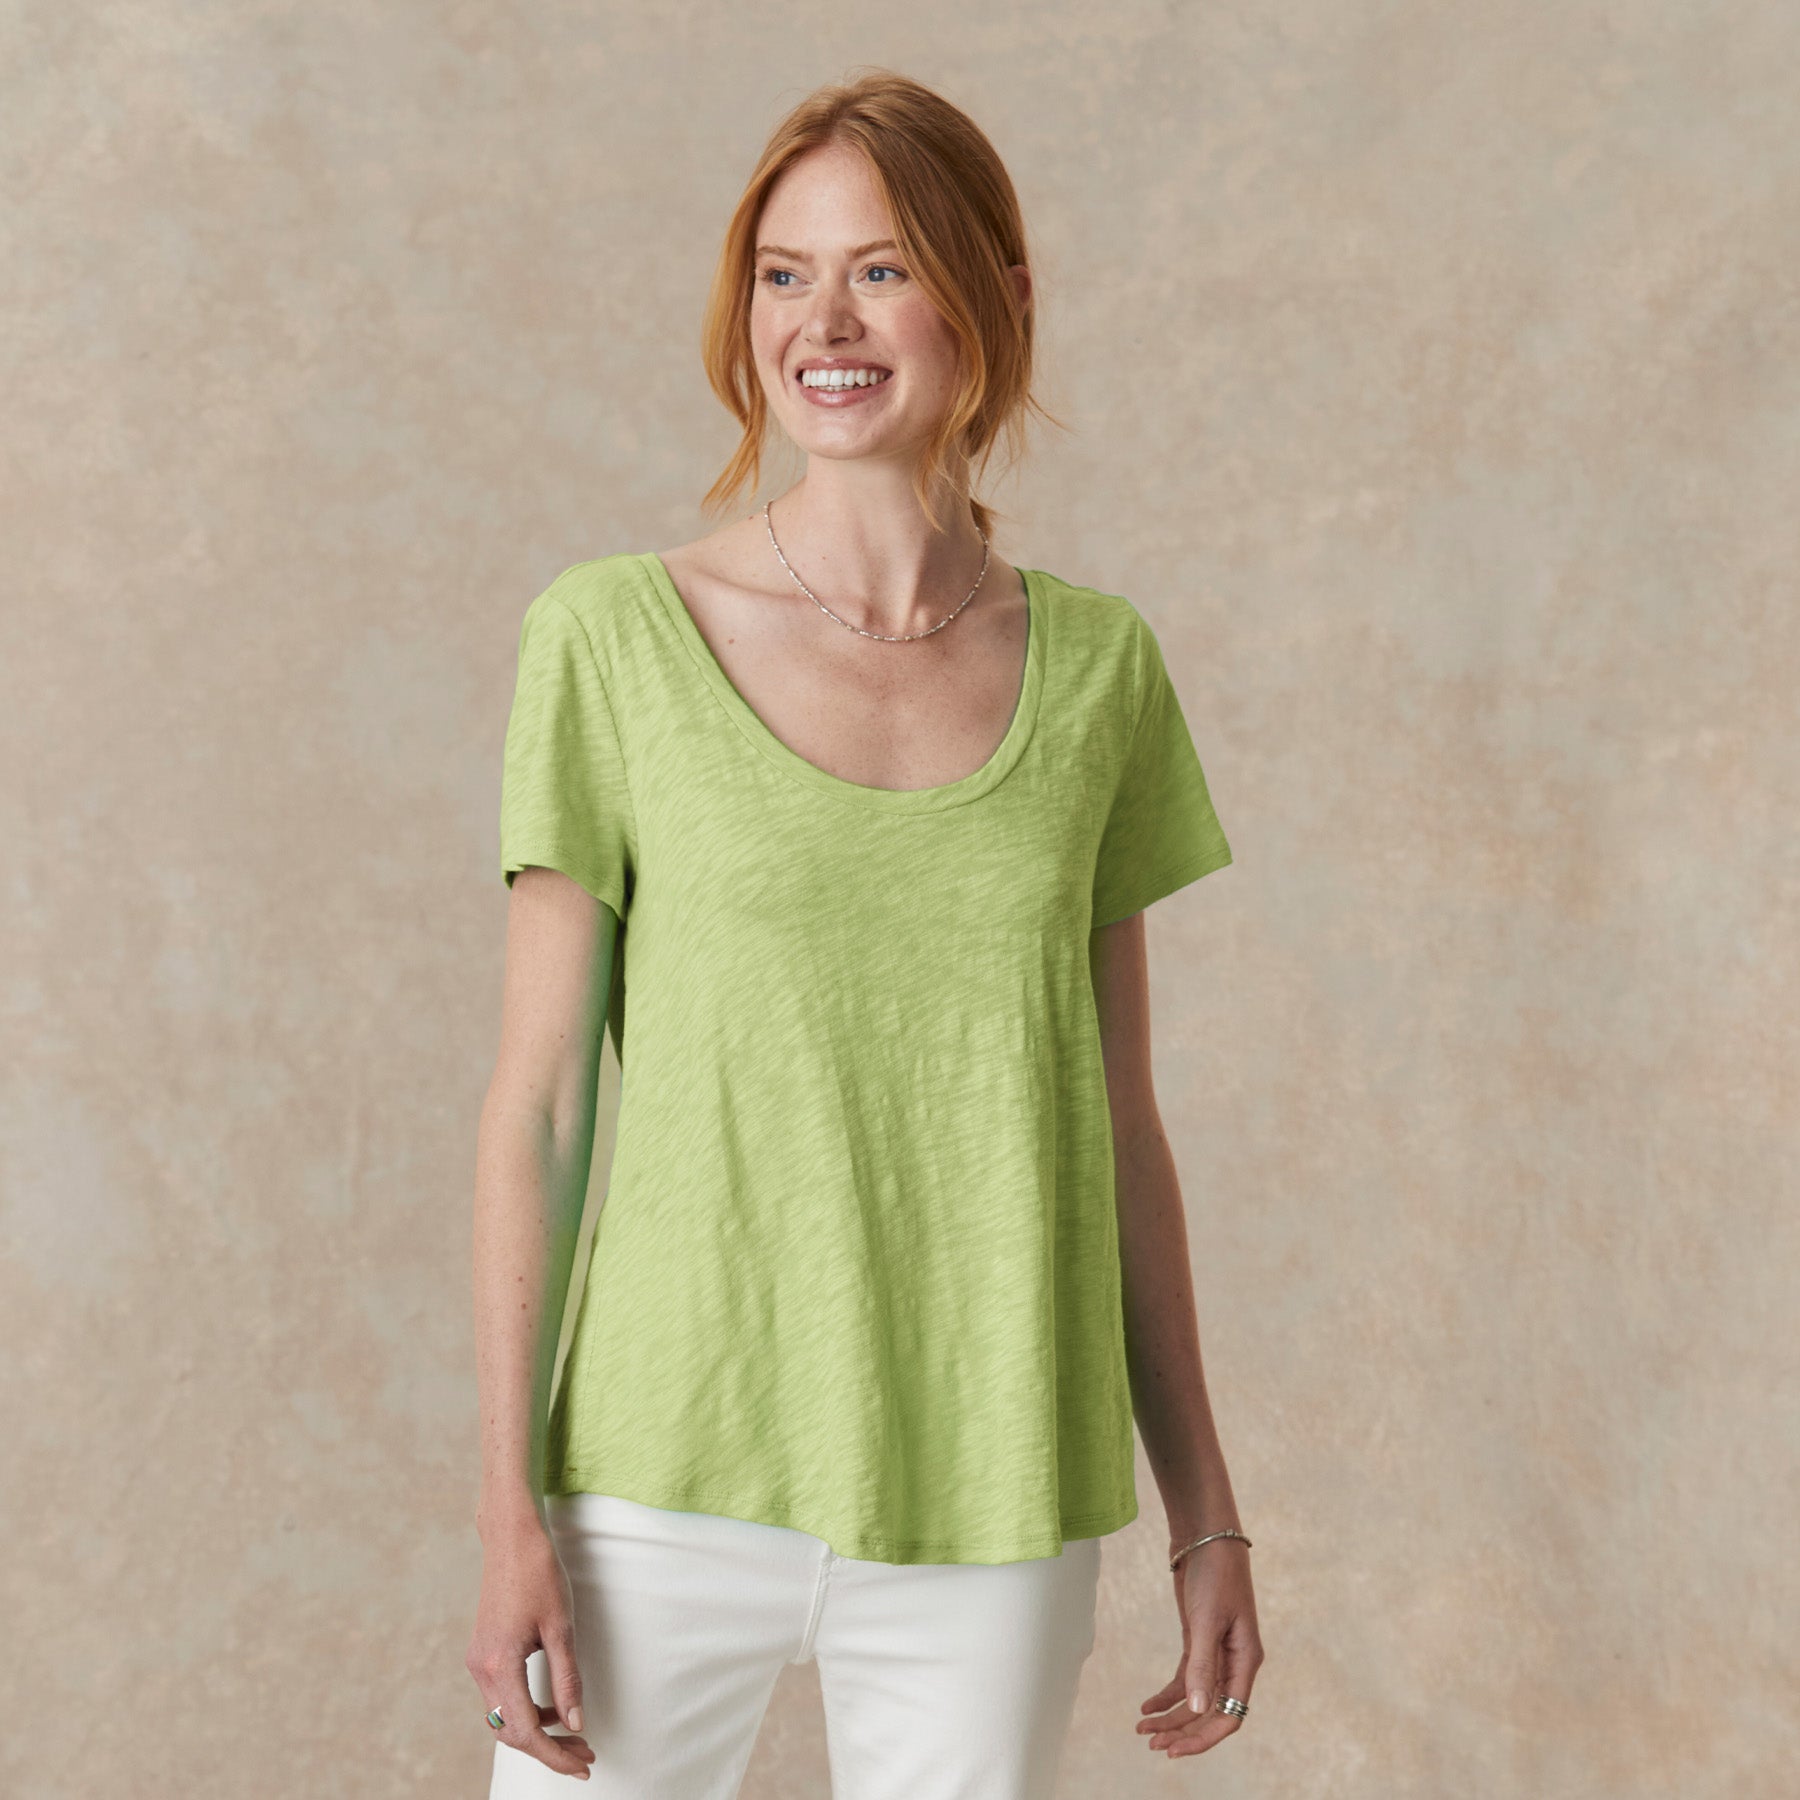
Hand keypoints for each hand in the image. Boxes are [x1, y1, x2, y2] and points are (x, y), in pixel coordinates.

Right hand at [466, 1510, 595, 1780]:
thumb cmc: (538, 1573)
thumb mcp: (561, 1627)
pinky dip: (526, 1709)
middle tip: (584, 1754)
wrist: (512, 1537)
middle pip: (511, 1732)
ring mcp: (478, 1661)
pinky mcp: (483, 1652)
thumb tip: (575, 1722)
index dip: (554, 1755)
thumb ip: (567, 1678)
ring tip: (574, 1734)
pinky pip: (501, 1696)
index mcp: (499, 1664)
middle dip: (548, 1748)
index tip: (582, 1765)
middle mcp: (481, 1668)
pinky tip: (552, 1707)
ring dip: (537, 1731)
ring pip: (504, 1717)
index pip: (526, 1730)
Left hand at [1135, 1537, 1262, 1760]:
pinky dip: (1167, 1695)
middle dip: (1182, 1732)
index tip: (1173, 1749)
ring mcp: (1216, 1652)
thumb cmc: (1215, 1573)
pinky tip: (1147, 1707)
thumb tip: (1196, 1708)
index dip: (1203, 1737)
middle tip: (1151, 1745)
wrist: (1205, 1535)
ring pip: (1195, 1698)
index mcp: (1246, 1661)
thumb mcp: (1207, 1619)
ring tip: (1143, 1730)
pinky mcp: (1198, 1640)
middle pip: (1210, 1712)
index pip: (1230, 1715)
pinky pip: (1185, 1678)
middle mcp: (1234, 1662)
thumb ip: (1201, 1664)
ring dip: (1171, 1717)